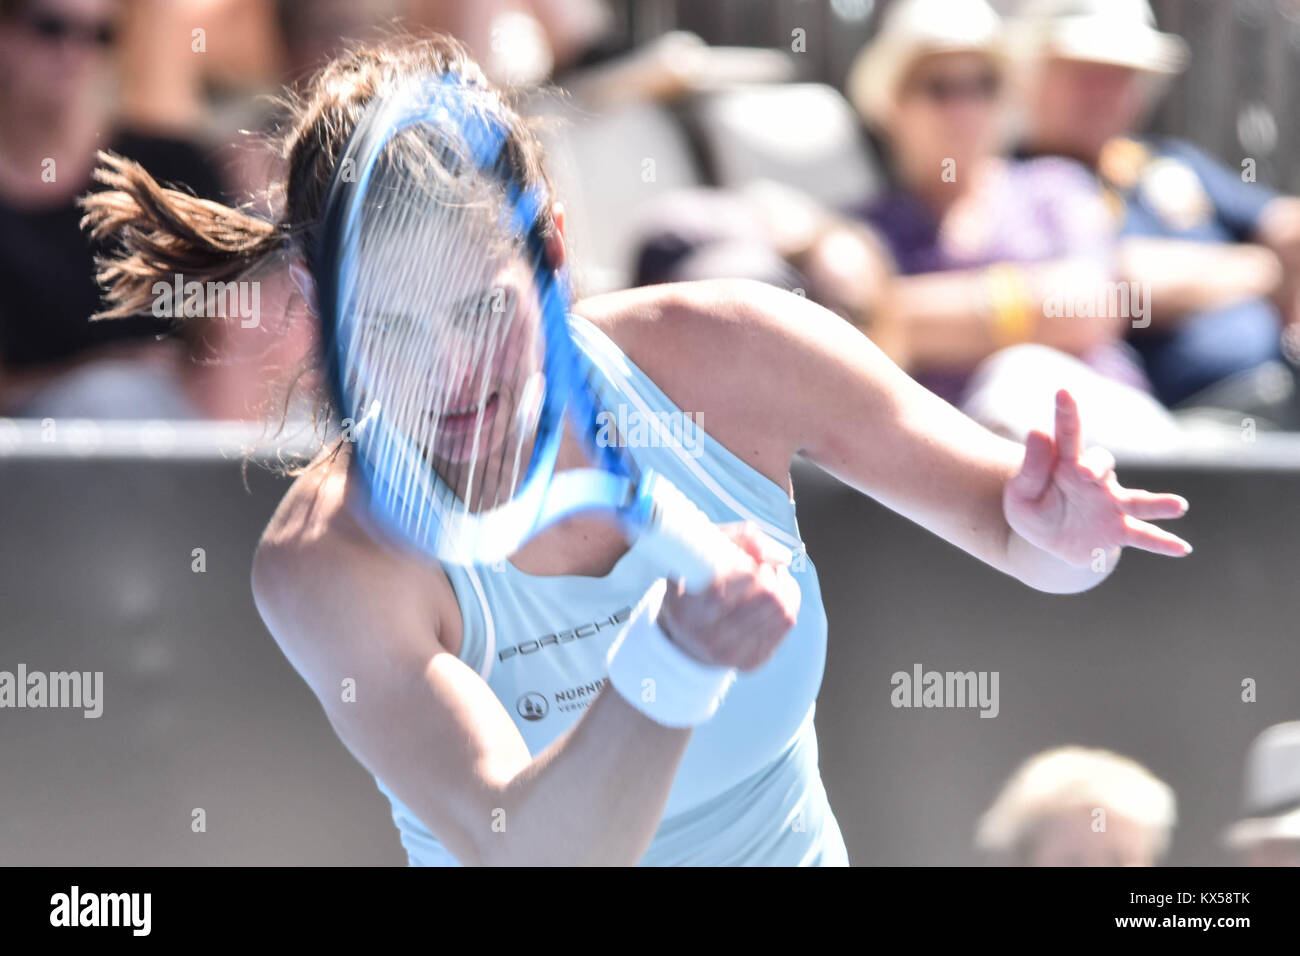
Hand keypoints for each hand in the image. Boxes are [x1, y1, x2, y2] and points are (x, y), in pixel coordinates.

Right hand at [658, 522, 800, 671]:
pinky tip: (778, 590)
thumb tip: (777, 556)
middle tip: (762, 566)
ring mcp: (733, 653)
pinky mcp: (753, 660)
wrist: (686, 636)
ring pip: (782, 610)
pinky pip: (787, 622)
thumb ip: (735, 539)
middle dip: (770, 574)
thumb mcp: (698, 555)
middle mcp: (710, 638)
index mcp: (688, 611)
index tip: (749, 563)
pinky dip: (789, 599)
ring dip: (783, 584)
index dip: (747, 571)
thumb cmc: (694, 585)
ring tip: (771, 575)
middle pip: (766, 599)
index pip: (723, 593)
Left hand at [1003, 389, 1190, 567]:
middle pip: (1102, 464)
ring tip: (1179, 506)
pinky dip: (1162, 542)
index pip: (1067, 436)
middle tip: (1084, 472)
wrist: (1048, 541)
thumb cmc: (1033, 509)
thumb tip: (1038, 431)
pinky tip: (1182, 548)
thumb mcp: (1021, 494)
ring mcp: (1111, 504)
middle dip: (1097, 466)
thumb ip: (1030, 468)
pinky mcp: (1119, 530)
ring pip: (1138, 501)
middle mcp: (1095, 480)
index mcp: (1065, 466)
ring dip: (1159, 504)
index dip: (1067, 413)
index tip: (1063, 392)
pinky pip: (1144, 535)